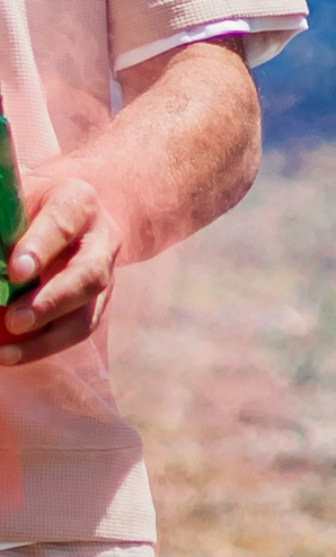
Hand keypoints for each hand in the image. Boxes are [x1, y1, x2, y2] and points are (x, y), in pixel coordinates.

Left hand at [0, 170, 126, 366]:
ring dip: (46, 338)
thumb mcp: (17, 200)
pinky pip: (75, 332)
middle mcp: (100, 240)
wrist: (73, 215)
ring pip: (86, 313)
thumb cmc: (32, 205)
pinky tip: (9, 356)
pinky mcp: (96, 305)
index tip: (15, 271)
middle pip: (88, 274)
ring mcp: (104, 276)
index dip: (40, 248)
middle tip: (14, 320)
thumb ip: (3, 221)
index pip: (62, 223)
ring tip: (5, 353)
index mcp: (78, 201)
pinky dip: (41, 348)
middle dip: (50, 301)